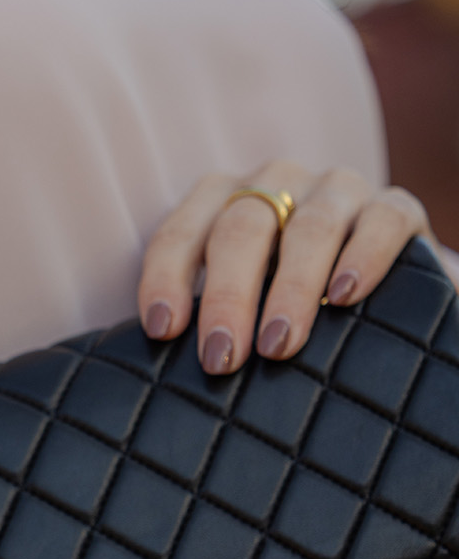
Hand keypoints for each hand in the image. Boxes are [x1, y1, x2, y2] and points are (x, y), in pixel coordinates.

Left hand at [137, 162, 433, 375]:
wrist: (372, 277)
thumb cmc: (279, 296)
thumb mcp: (237, 298)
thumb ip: (205, 320)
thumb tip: (163, 375)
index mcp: (222, 200)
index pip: (180, 233)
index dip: (166, 278)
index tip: (163, 331)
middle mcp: (275, 183)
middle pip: (242, 228)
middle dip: (227, 296)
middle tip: (221, 357)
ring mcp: (335, 190)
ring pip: (310, 226)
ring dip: (291, 288)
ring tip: (278, 344)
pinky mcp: (394, 206)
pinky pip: (381, 221)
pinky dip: (363, 258)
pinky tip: (345, 297)